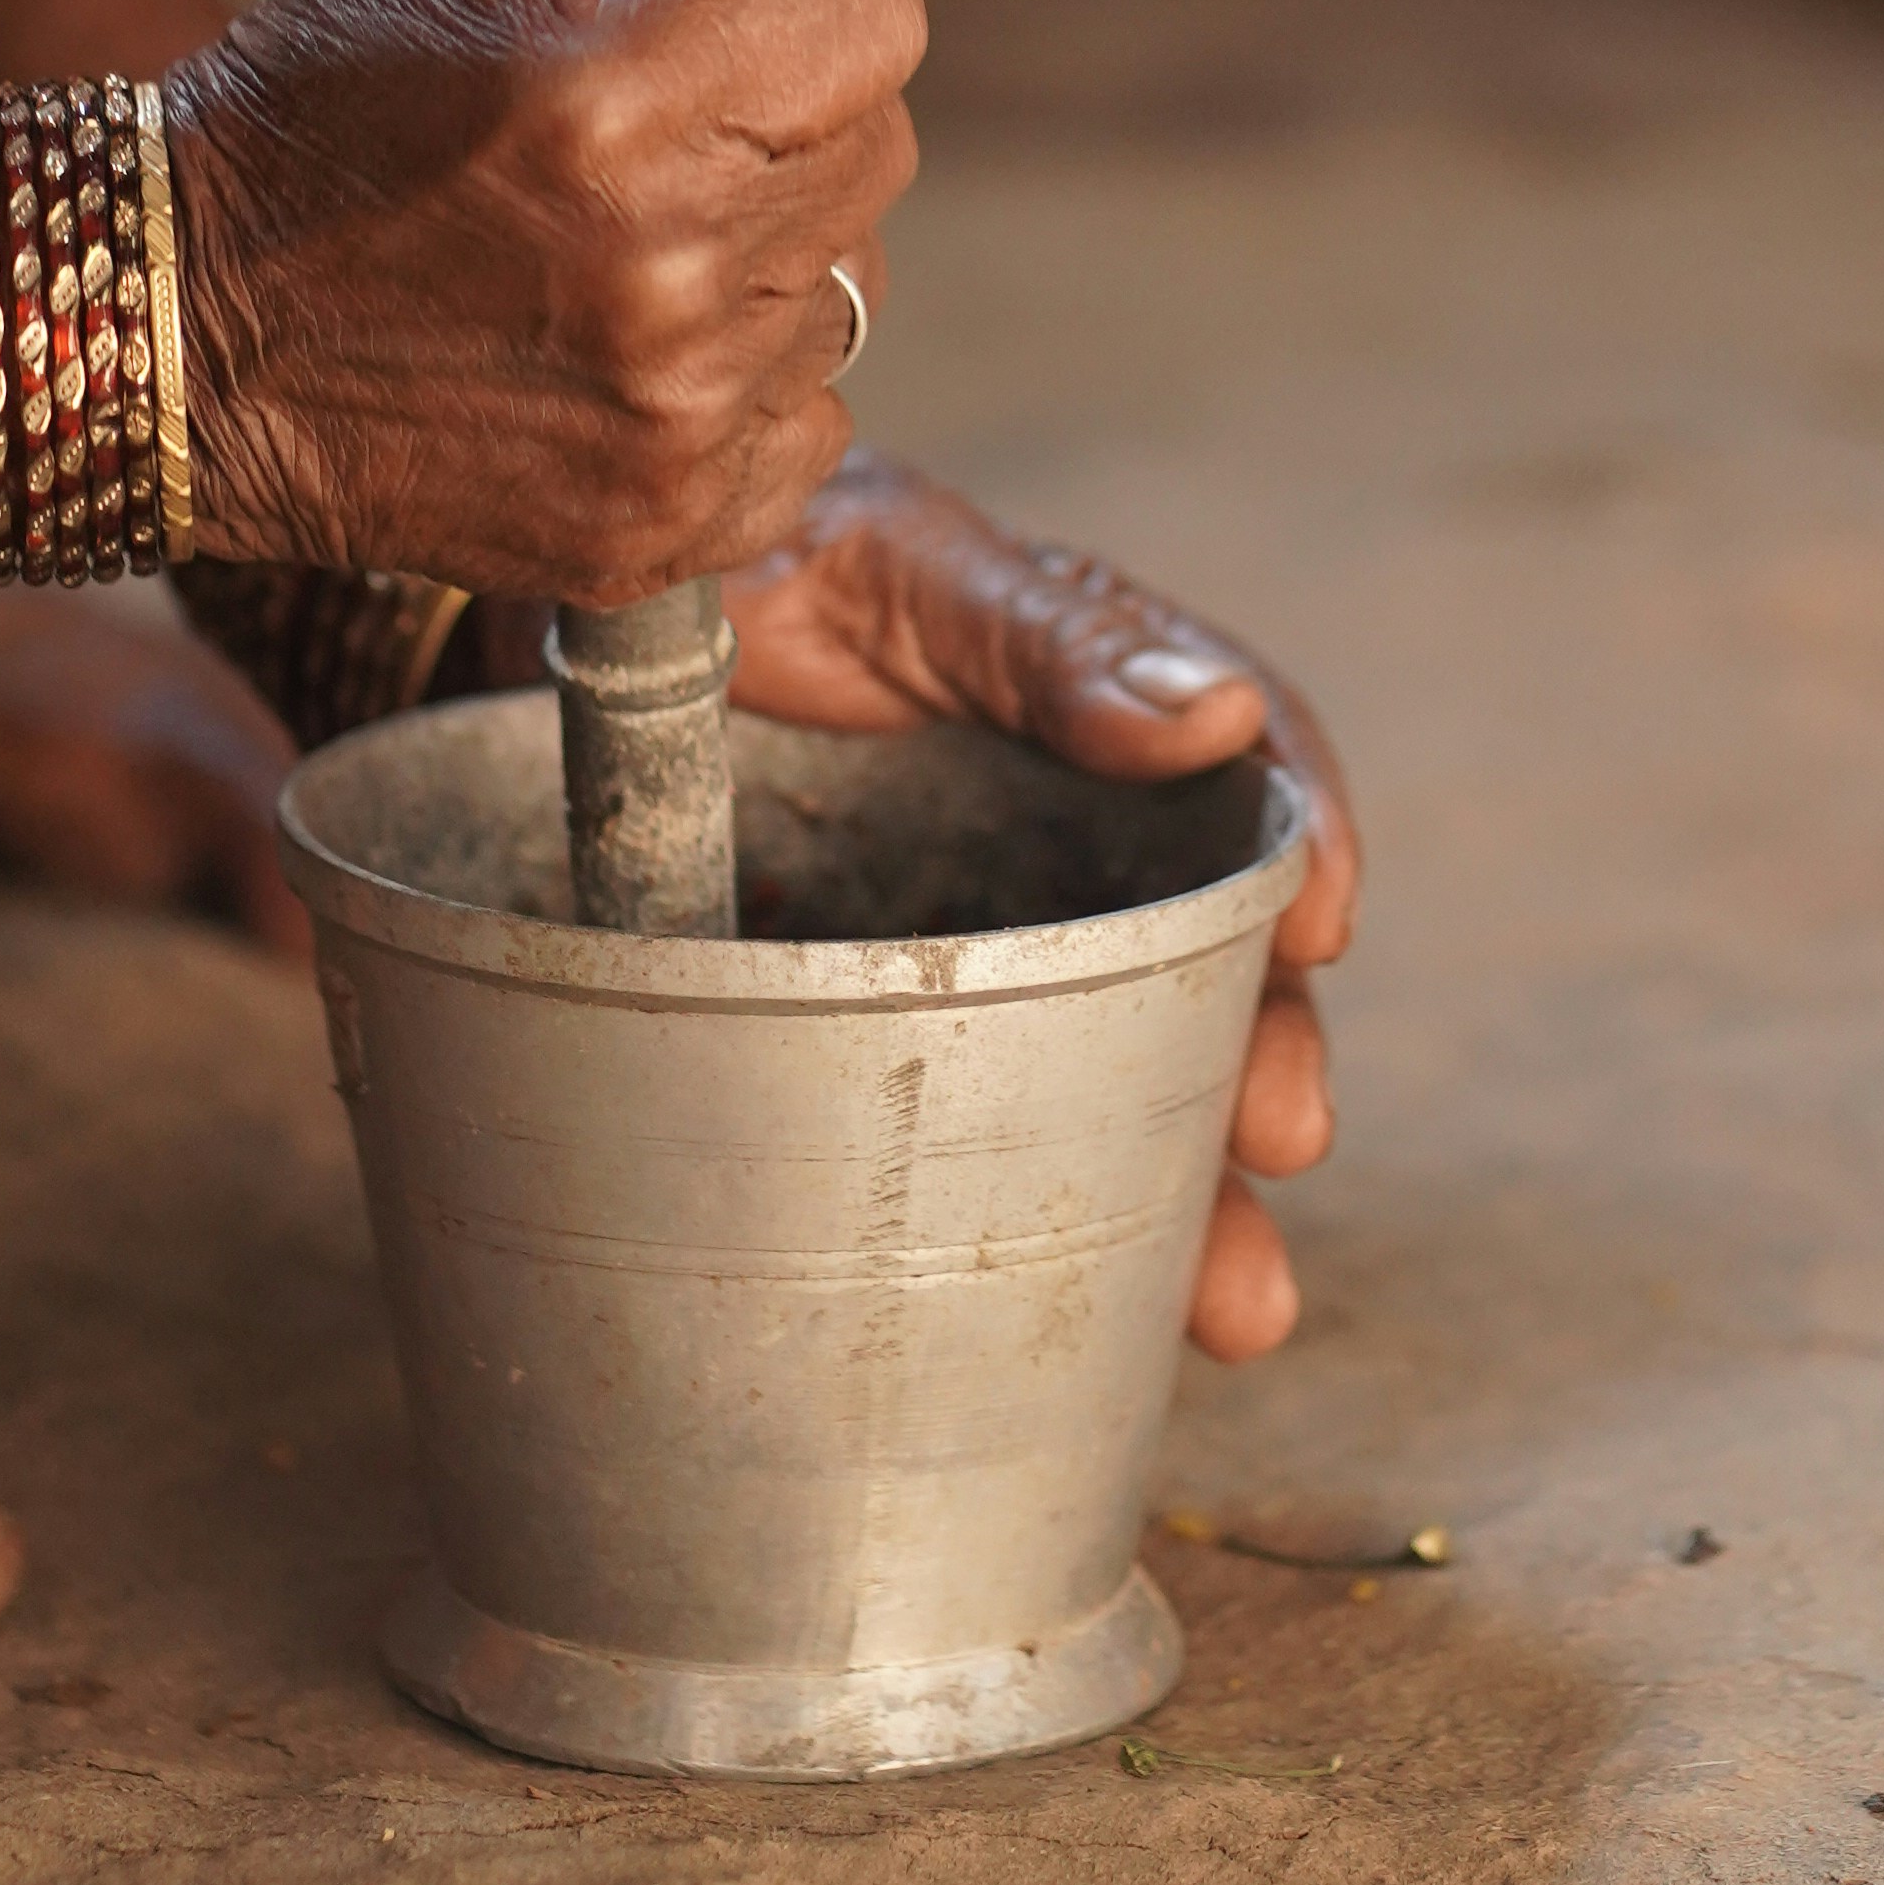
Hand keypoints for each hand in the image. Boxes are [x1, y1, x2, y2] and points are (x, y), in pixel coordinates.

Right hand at [163, 0, 925, 600]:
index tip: (671, 12)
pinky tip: (602, 344)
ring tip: (595, 236)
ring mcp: (675, 420)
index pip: (875, 7)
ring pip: (852, 280)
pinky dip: (734, 377)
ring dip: (756, 243)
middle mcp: (668, 271)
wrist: (178, 330)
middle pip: (875, 138)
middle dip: (769, 107)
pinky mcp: (666, 527)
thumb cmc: (326, 77)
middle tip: (612, 126)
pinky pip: (814, 415)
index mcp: (622, 90)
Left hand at [720, 448, 1355, 1362]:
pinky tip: (1089, 1323)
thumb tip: (1211, 720)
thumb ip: (1045, 641)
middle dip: (1259, 1056)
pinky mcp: (873, 1041)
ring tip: (1237, 1302)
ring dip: (1184, 1194)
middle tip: (1283, 1130)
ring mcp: (964, 948)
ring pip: (1108, 1071)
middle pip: (1199, 955)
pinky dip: (1040, 1230)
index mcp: (1079, 698)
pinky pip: (969, 1137)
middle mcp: (1048, 835)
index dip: (1298, 842)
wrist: (560, 633)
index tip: (1322, 921)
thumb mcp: (891, 569)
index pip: (1235, 768)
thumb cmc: (743, 562)